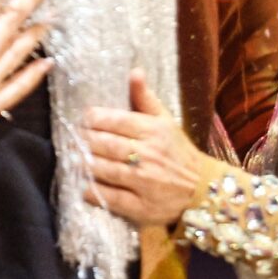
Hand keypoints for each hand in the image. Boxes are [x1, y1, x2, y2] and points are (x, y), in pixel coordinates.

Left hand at [84, 71, 216, 227]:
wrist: (203, 189)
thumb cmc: (178, 152)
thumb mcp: (166, 121)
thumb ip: (145, 98)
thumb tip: (134, 71)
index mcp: (153, 131)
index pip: (114, 120)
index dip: (92, 119)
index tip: (83, 121)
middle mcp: (148, 155)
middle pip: (104, 144)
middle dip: (83, 141)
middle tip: (73, 140)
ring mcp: (144, 182)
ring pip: (103, 169)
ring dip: (83, 164)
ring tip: (73, 160)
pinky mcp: (141, 207)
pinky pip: (109, 197)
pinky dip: (92, 191)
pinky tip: (83, 186)